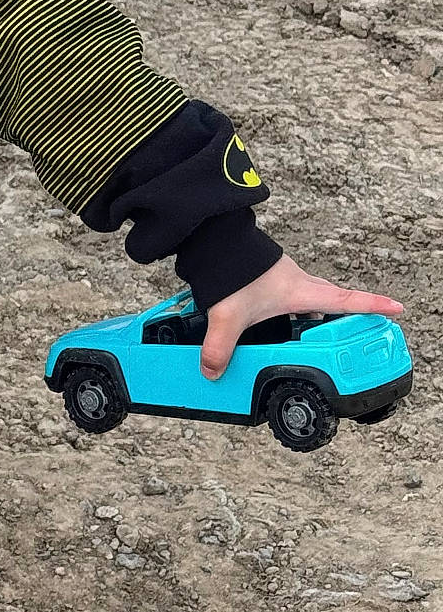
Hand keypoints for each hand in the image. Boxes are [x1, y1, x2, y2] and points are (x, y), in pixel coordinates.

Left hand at [201, 254, 404, 378]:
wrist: (218, 241)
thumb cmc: (233, 268)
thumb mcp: (227, 314)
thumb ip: (220, 346)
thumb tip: (214, 371)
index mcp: (300, 292)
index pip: (346, 300)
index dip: (373, 306)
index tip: (397, 309)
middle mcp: (298, 284)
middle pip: (335, 299)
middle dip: (350, 313)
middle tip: (362, 326)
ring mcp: (286, 280)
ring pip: (314, 297)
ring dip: (320, 313)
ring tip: (320, 335)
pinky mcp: (272, 279)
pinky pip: (294, 296)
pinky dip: (297, 309)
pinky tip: (283, 321)